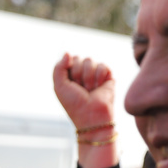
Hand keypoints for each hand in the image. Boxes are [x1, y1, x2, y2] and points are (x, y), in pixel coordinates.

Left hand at [54, 53, 117, 167]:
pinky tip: (99, 87)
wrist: (91, 114)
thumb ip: (58, 67)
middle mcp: (83, 72)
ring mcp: (95, 74)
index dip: (69, 70)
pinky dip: (99, 77)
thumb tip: (67, 52)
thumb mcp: (59, 85)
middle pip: (79, 58)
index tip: (70, 85)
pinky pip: (103, 65)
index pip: (69, 59)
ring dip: (87, 77)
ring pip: (90, 60)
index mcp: (70, 74)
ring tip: (90, 89)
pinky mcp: (108, 76)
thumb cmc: (74, 103)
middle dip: (77, 73)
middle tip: (80, 88)